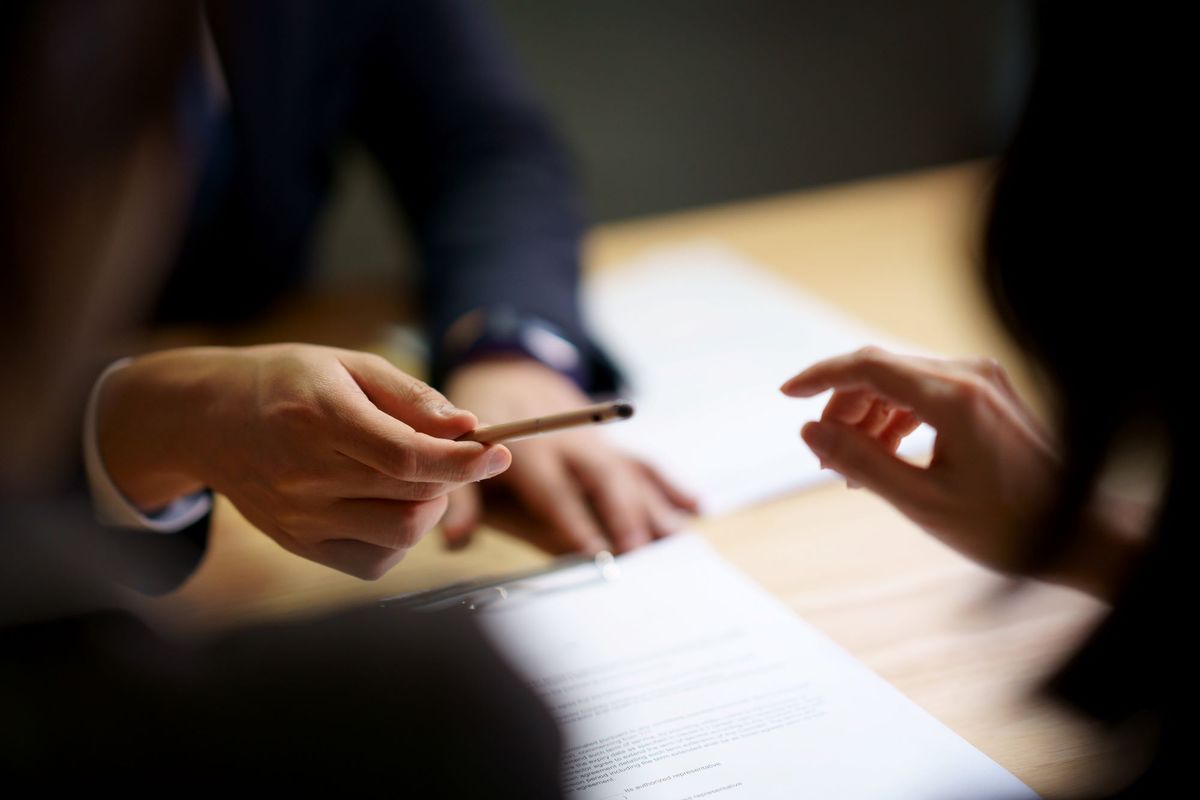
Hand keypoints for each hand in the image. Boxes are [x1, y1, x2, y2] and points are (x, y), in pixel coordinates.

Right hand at [97, 344, 510, 578]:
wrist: (208, 418)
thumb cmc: (287, 382)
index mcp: (320, 417)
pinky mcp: (300, 544)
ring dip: (430, 507)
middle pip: (412, 493)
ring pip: (400, 534)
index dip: (464, 461)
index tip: (498, 453)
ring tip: (416, 476)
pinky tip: (390, 505)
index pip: (408, 456)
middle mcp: (306, 475)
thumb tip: (468, 426)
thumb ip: (412, 396)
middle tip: (456, 453)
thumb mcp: (349, 365)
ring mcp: (301, 518)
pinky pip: (373, 562)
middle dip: (453, 475)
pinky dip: (399, 540)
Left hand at [443, 357, 696, 554]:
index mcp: (529, 446)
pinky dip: (671, 484)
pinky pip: (644, 462)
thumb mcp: (457, 453)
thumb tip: (455, 540)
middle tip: (639, 551)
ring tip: (674, 540)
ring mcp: (595, 442)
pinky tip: (696, 506)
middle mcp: (569, 442)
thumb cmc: (479, 422)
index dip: (573, 520)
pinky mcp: (610, 443)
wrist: (505, 370)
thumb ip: (460, 497)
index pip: (554, 489)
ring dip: (653, 506)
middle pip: (602, 479)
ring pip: (630, 472)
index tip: (592, 552)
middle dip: (623, 515)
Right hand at [781, 347, 1062, 575]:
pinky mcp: (985, 393)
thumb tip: (809, 430)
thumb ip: (860, 461)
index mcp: (954, 397)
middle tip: (825, 457)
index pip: (868, 366)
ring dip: (867, 418)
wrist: (1075, 532)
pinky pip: (923, 392)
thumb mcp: (921, 502)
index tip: (786, 395)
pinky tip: (884, 456)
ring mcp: (980, 380)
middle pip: (881, 372)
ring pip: (899, 382)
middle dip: (843, 409)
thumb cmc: (1006, 525)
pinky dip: (894, 419)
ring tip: (853, 468)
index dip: (821, 376)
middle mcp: (968, 374)